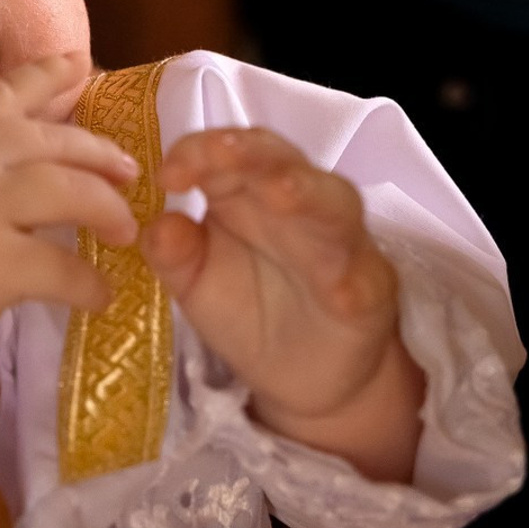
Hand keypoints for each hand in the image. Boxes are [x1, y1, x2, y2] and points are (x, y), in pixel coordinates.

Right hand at [0, 49, 139, 372]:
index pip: (6, 93)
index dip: (48, 76)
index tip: (82, 64)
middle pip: (56, 143)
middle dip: (100, 156)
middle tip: (128, 173)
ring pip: (71, 192)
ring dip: (107, 211)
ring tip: (126, 231)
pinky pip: (63, 267)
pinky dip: (88, 283)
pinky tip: (100, 295)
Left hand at [144, 127, 424, 481]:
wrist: (303, 376)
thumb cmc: (246, 309)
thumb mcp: (194, 283)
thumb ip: (173, 253)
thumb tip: (159, 225)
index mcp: (245, 190)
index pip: (226, 151)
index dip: (198, 152)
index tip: (168, 176)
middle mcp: (296, 203)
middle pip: (280, 160)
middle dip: (252, 153)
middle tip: (222, 153)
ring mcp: (338, 243)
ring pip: (332, 203)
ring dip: (307, 194)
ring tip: (281, 193)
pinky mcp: (369, 290)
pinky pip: (365, 277)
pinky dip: (353, 279)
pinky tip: (339, 289)